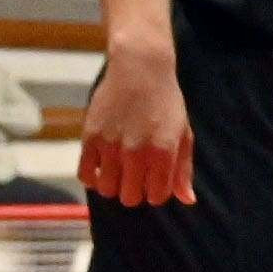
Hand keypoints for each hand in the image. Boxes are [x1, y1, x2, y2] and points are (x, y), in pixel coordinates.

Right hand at [80, 36, 193, 206]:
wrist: (140, 70)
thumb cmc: (166, 103)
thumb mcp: (183, 133)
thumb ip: (183, 169)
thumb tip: (187, 201)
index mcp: (163, 151)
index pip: (156, 196)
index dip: (156, 193)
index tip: (155, 181)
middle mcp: (136, 152)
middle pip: (130, 198)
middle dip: (135, 191)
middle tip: (137, 176)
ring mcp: (110, 146)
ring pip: (107, 190)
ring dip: (114, 185)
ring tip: (120, 170)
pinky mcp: (90, 138)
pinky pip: (85, 176)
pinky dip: (93, 178)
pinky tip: (103, 167)